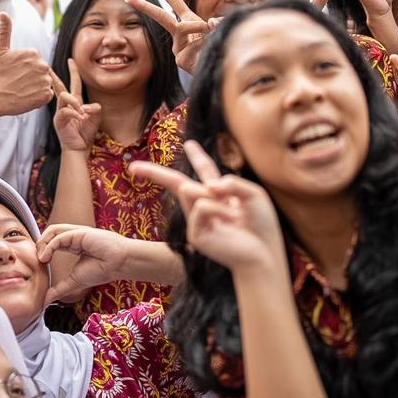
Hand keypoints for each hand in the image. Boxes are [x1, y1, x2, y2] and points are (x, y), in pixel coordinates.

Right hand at [0, 13, 58, 118]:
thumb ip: (5, 30)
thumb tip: (3, 13)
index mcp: (33, 53)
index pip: (34, 61)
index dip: (24, 69)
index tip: (14, 74)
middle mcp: (42, 65)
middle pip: (41, 72)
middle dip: (31, 77)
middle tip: (17, 83)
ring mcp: (44, 81)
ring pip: (44, 83)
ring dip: (35, 87)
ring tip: (20, 90)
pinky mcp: (45, 95)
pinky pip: (46, 95)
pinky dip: (38, 97)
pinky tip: (26, 97)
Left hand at [37, 225, 134, 305]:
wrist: (119, 264)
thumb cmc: (102, 270)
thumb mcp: (74, 281)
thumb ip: (59, 289)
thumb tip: (45, 301)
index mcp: (73, 245)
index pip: (51, 242)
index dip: (42, 250)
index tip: (40, 265)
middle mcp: (73, 237)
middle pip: (49, 234)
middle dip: (39, 245)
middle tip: (38, 262)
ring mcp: (76, 233)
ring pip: (52, 230)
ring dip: (42, 242)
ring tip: (41, 259)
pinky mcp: (79, 233)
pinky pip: (59, 237)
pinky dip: (49, 246)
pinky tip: (46, 257)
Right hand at [53, 59, 101, 151]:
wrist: (79, 149)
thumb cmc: (85, 134)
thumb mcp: (95, 119)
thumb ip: (95, 109)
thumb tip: (88, 106)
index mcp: (74, 103)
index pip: (73, 83)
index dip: (73, 71)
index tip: (71, 60)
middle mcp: (65, 106)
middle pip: (59, 87)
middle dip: (55, 76)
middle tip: (49, 68)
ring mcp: (60, 113)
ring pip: (63, 97)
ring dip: (74, 101)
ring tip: (83, 112)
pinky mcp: (58, 121)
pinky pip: (65, 111)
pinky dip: (74, 113)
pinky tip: (81, 118)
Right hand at [126, 0, 218, 74]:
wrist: (219, 68)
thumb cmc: (218, 46)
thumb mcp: (219, 30)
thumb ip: (218, 23)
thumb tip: (210, 22)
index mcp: (187, 20)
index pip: (174, 1)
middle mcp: (179, 33)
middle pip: (160, 16)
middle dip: (145, 6)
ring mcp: (177, 47)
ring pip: (183, 28)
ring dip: (200, 27)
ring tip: (212, 32)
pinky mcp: (180, 59)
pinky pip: (192, 45)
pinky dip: (204, 44)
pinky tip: (207, 52)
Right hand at [131, 141, 284, 273]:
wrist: (264, 254)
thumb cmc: (262, 226)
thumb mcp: (253, 194)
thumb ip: (232, 182)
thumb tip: (208, 185)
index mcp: (221, 194)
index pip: (206, 171)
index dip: (197, 156)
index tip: (189, 143)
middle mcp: (206, 205)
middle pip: (177, 182)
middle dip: (155, 172)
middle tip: (133, 167)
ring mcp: (198, 220)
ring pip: (190, 190)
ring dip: (213, 196)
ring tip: (234, 214)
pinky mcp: (195, 233)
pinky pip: (200, 206)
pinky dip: (218, 209)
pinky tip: (230, 222)